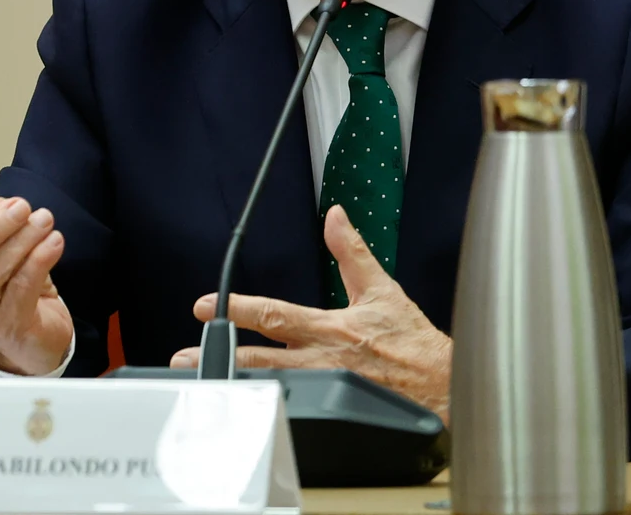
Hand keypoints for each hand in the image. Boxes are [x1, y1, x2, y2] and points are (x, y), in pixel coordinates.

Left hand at [170, 206, 452, 418]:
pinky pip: (294, 411)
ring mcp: (326, 389)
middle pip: (261, 358)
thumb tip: (336, 217)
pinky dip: (266, 410)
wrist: (445, 387)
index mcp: (330, 327)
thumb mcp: (382, 289)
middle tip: (184, 356)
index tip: (205, 307)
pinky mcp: (334, 409)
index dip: (237, 309)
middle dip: (222, 354)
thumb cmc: (415, 345)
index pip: (274, 315)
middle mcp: (323, 359)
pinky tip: (243, 412)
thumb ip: (352, 253)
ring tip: (201, 385)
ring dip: (234, 385)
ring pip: (270, 387)